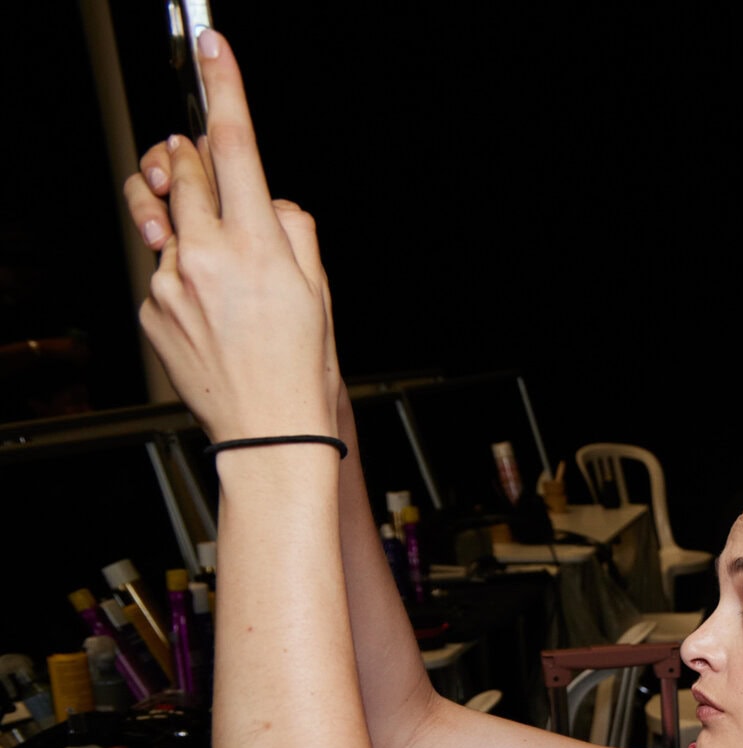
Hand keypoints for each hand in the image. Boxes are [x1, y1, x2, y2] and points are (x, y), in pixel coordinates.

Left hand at [119, 29, 333, 442]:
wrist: (268, 435)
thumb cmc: (303, 369)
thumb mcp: (320, 293)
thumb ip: (296, 232)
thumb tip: (273, 204)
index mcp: (258, 246)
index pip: (237, 147)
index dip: (223, 88)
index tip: (212, 47)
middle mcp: (207, 257)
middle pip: (187, 170)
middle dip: (195, 160)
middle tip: (213, 176)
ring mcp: (172, 282)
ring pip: (168, 218)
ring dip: (186, 219)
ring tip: (211, 251)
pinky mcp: (152, 308)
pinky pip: (163, 268)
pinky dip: (184, 275)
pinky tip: (211, 312)